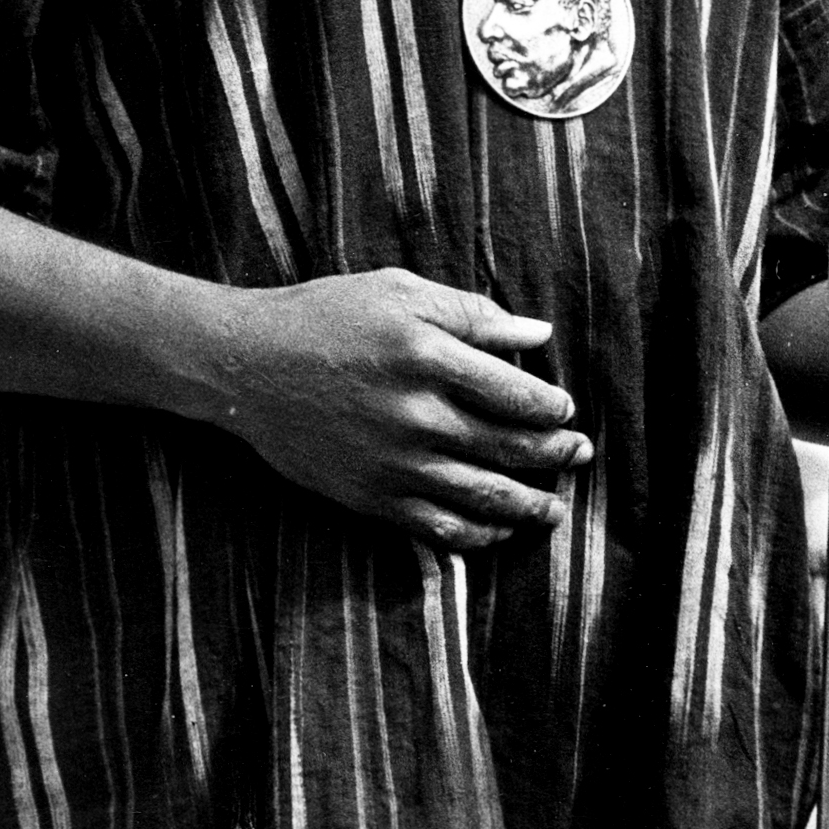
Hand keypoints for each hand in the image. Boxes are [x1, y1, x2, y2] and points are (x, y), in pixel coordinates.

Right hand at [212, 269, 591, 551]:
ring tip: (554, 509)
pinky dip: (477, 535)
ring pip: (483, 496)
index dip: (551, 409)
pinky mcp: (371, 497)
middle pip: (509, 446)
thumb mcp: (399, 293)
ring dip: (528, 506)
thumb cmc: (327, 317)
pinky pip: (439, 528)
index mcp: (428, 355)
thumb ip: (472, 314)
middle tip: (580, 456)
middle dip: (555, 456)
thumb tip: (537, 337)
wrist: (248, 366)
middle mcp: (417, 414)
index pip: (516, 394)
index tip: (566, 412)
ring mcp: (394, 463)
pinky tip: (497, 530)